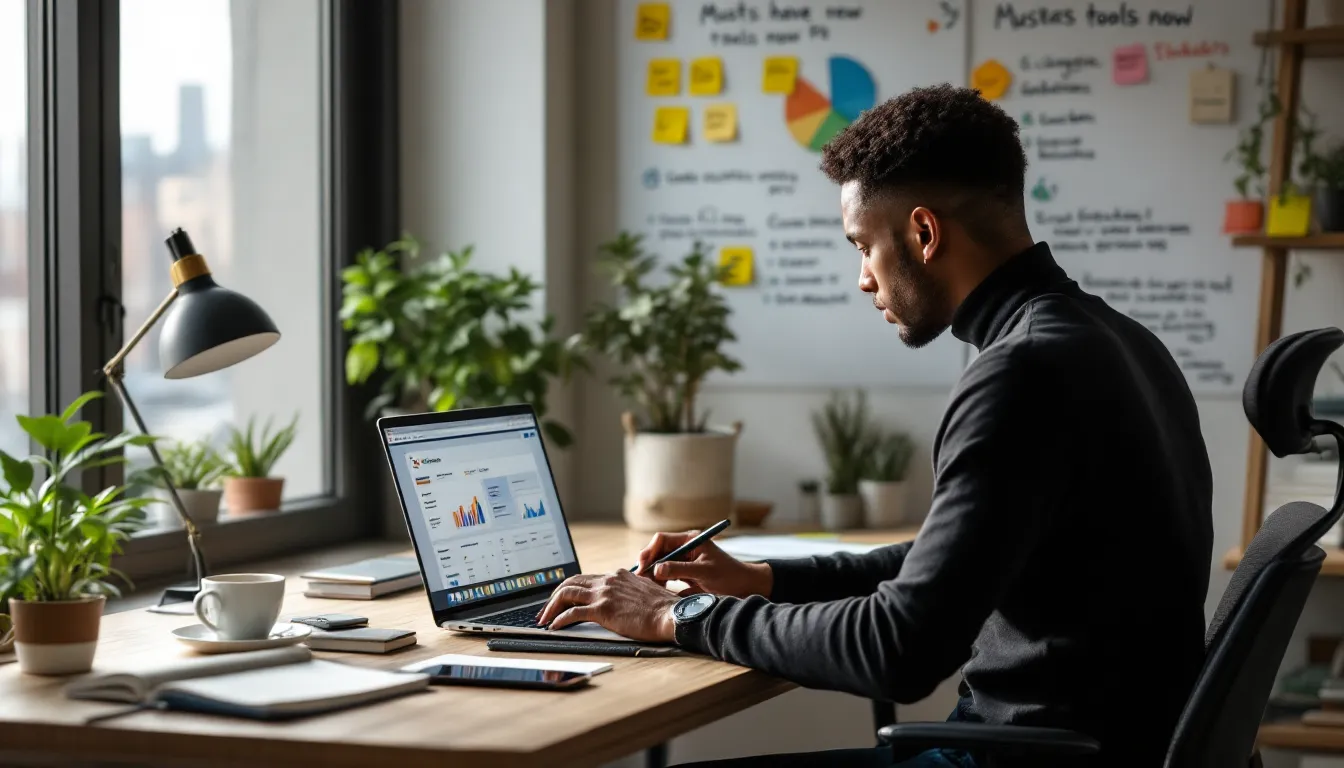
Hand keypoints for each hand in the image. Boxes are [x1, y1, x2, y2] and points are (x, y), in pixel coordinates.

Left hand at [535, 570, 677, 641]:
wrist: (671, 615)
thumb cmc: (663, 609)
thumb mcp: (644, 592)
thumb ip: (629, 592)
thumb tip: (622, 600)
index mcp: (617, 575)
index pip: (585, 578)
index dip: (569, 590)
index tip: (561, 601)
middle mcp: (608, 580)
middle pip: (570, 583)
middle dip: (553, 597)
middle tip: (545, 611)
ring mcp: (604, 593)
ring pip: (567, 594)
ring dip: (551, 607)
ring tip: (544, 620)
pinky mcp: (603, 609)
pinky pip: (573, 612)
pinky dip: (560, 619)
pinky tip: (555, 627)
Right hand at [636, 530, 772, 598]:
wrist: (746, 588)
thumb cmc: (729, 576)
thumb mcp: (704, 572)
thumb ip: (680, 569)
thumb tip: (657, 569)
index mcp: (690, 540)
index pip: (662, 540)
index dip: (649, 551)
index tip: (643, 565)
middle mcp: (686, 549)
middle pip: (658, 552)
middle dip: (648, 564)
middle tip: (641, 579)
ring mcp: (685, 562)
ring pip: (661, 565)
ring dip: (653, 574)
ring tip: (649, 586)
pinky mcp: (686, 575)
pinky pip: (667, 576)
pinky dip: (661, 583)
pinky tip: (658, 591)